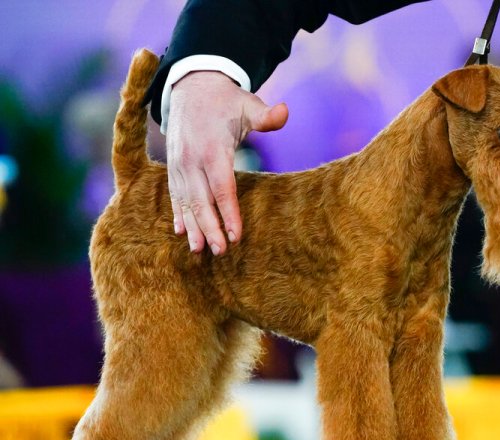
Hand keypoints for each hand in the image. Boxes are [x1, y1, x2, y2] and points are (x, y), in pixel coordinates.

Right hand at [165, 71, 287, 253]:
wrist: (191, 86)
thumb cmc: (227, 100)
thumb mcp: (249, 104)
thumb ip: (267, 115)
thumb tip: (285, 112)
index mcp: (213, 149)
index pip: (223, 188)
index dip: (229, 214)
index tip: (237, 236)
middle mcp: (192, 160)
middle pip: (202, 201)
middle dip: (211, 228)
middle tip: (221, 251)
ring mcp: (179, 165)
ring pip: (186, 202)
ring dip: (193, 227)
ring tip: (199, 250)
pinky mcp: (173, 167)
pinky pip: (174, 195)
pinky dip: (178, 214)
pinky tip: (182, 232)